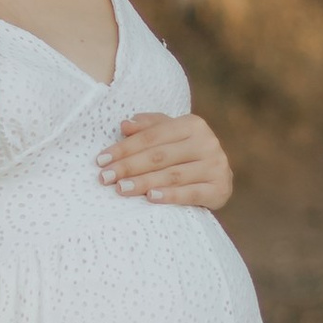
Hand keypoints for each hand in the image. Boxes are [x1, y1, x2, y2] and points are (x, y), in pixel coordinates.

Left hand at [97, 110, 232, 207]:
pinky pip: (191, 193)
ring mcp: (216, 165)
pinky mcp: (220, 188)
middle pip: (160, 156)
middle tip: (105, 177)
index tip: (101, 160)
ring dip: (143, 182)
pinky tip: (150, 198)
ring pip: (172, 175)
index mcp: (193, 124)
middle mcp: (207, 142)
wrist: (218, 178)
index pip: (152, 136)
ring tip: (121, 189)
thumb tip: (125, 124)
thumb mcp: (169, 136)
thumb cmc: (184, 154)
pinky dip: (170, 196)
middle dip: (129, 166)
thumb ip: (148, 128)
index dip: (125, 148)